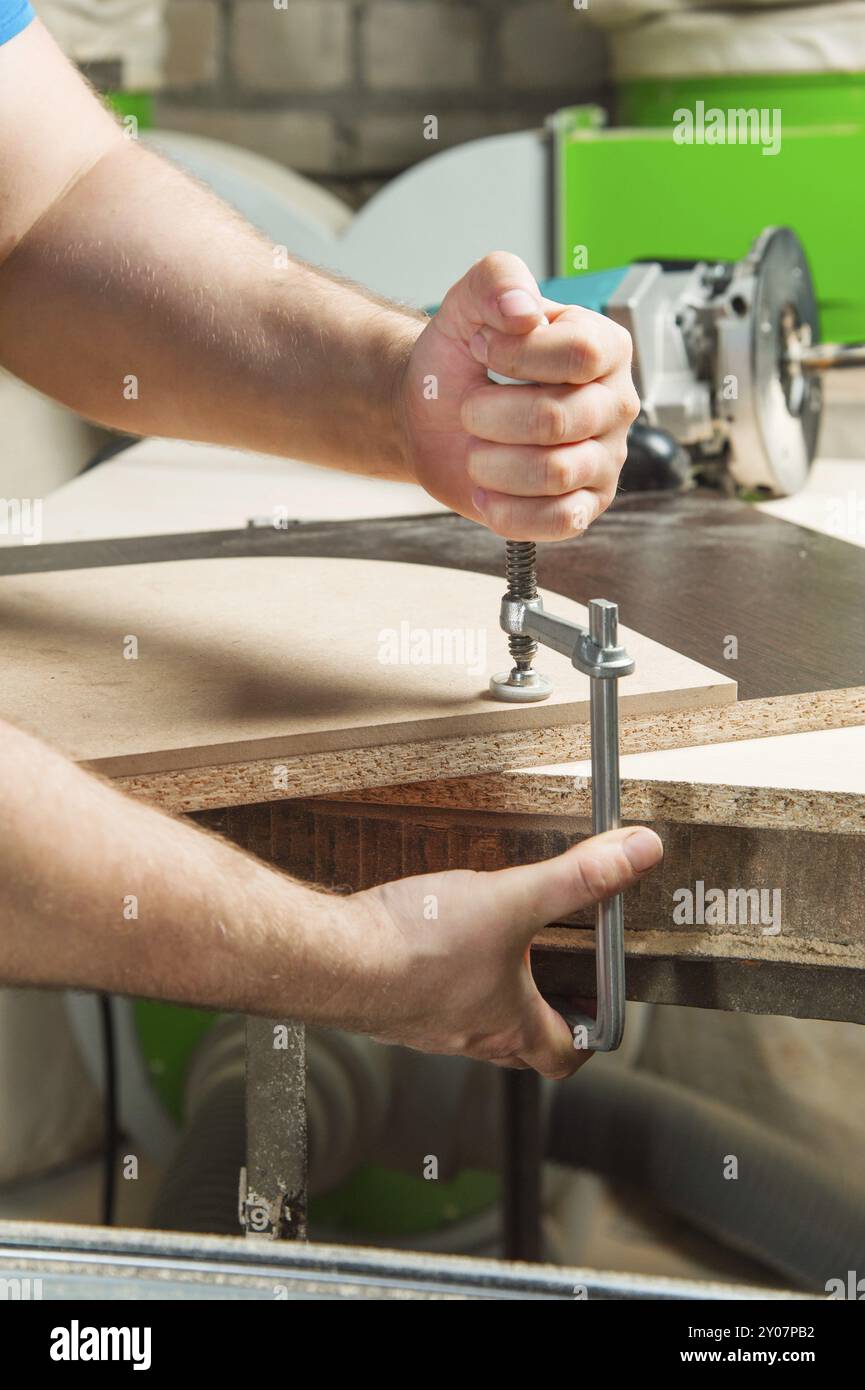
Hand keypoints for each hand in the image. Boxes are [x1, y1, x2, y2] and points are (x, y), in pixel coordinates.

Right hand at [345, 826, 662, 1078]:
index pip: (564, 1056)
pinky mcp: (390, 1003)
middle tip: (555, 977)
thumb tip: (638, 855)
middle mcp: (468, 1035)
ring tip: (497, 948)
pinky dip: (443, 978)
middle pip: (520, 1043)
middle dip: (543, 1012)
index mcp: (508, 1023)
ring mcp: (425, 1024)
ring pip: (472, 1022)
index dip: (589, 1035)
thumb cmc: (416, 947)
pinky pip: (428, 1002)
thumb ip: (577, 878)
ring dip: (492, 994)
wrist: (332, 957)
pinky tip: (434, 940)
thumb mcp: (512, 900)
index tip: (598, 1006)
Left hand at [398, 252, 639, 540]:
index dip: (517, 355)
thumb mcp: (468, 304)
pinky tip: (486, 493)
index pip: (580, 353)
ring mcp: (605, 459)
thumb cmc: (463, 361)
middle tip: (469, 409)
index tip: (481, 348)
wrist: (436, 417)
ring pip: (554, 473)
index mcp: (604, 347)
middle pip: (558, 419)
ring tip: (475, 453)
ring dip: (492, 465)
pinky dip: (509, 511)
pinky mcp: (585, 506)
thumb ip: (496, 281)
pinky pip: (560, 521)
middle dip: (490, 416)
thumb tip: (522, 310)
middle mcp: (615, 404)